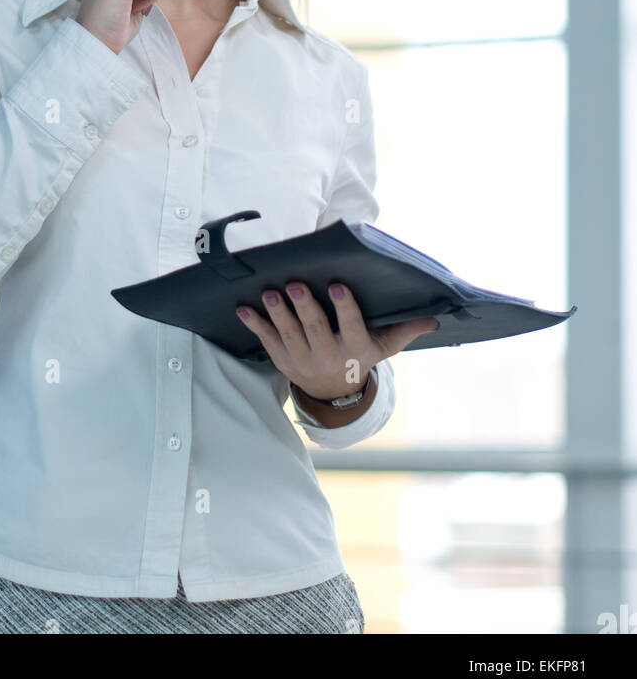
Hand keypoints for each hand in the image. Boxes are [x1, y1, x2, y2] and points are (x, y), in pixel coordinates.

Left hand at [235, 281, 440, 400]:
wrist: (336, 394)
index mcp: (356, 349)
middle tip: (295, 284)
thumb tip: (435, 317)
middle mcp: (330, 356)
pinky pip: (267, 342)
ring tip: (269, 293)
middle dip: (304, 308)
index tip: (335, 285)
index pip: (351, 325)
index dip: (343, 307)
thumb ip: (406, 330)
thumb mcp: (385, 347)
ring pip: (289, 336)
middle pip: (316, 330)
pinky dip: (255, 326)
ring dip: (277, 314)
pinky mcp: (284, 361)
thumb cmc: (361, 357)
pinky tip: (243, 308)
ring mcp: (304, 360)